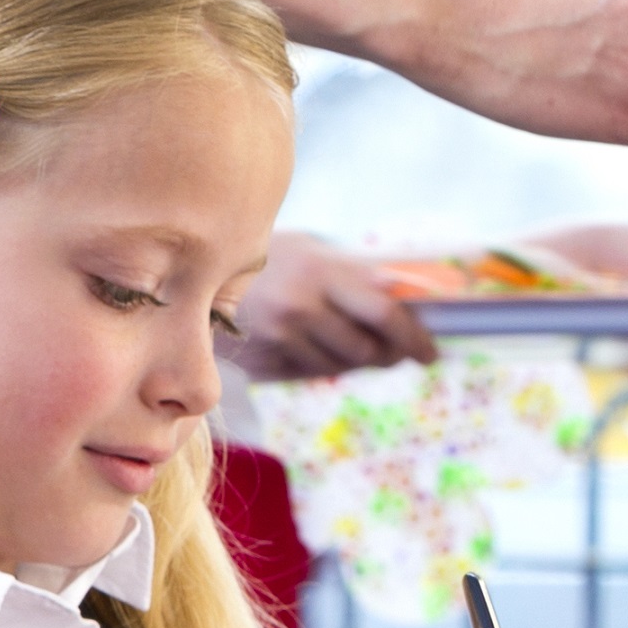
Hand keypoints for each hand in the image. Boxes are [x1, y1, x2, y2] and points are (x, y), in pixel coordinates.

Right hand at [215, 237, 433, 381]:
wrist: (197, 272)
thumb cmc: (270, 258)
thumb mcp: (313, 252)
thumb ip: (358, 274)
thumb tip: (412, 295)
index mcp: (318, 272)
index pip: (384, 312)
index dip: (414, 336)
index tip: (431, 352)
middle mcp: (298, 307)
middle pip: (366, 350)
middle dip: (389, 355)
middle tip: (398, 352)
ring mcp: (276, 337)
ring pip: (338, 368)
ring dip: (353, 361)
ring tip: (347, 340)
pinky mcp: (260, 360)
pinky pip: (309, 375)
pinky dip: (321, 365)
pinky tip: (311, 344)